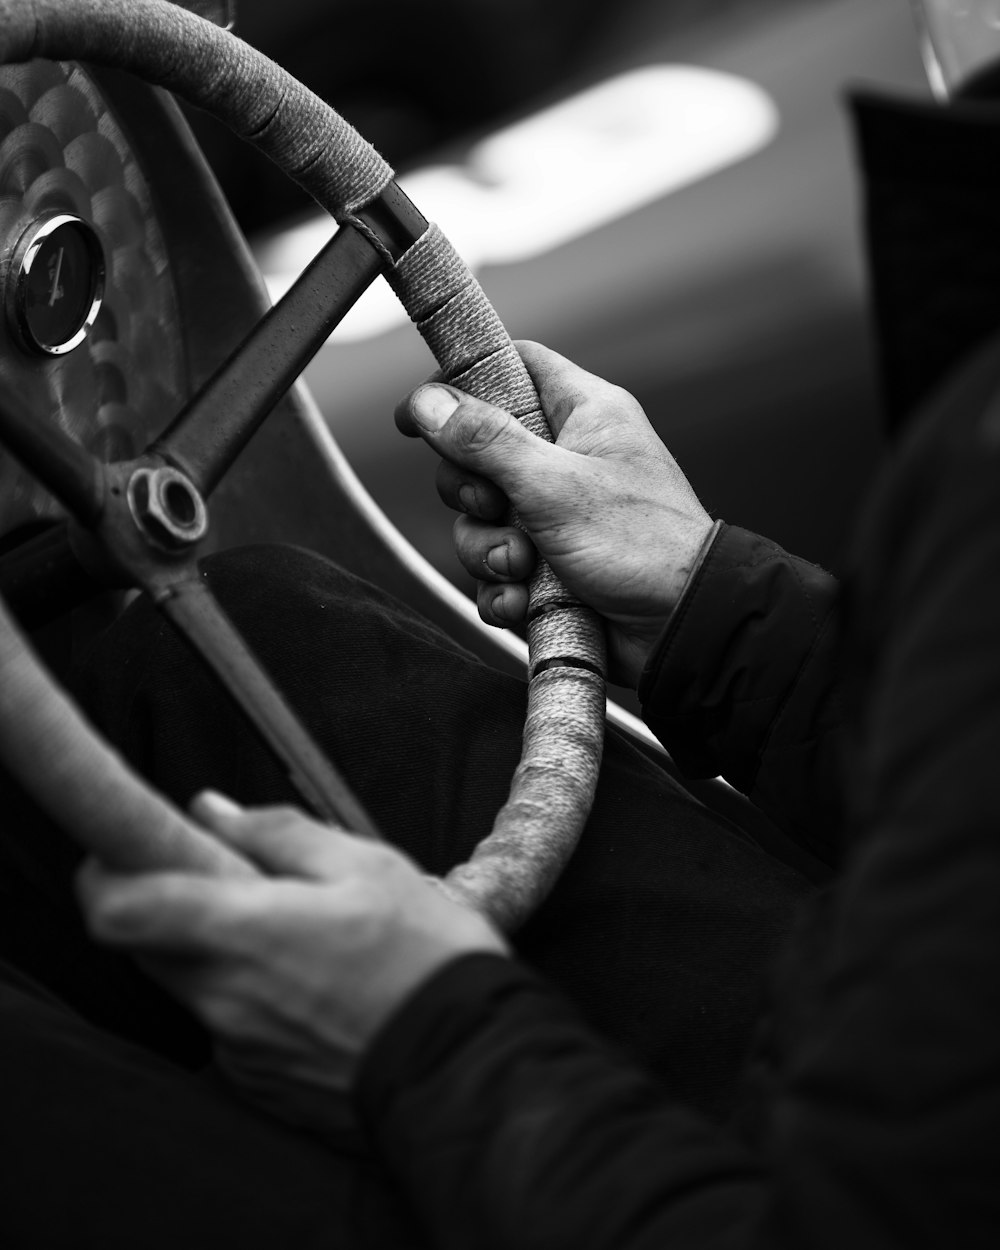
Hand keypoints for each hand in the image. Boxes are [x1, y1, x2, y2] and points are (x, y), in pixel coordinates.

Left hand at [78, 791, 506, 1142]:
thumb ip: (278, 834)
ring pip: (192, 987)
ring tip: (294, 940)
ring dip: (218, 956)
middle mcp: (223, 997)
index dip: (104, 876)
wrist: (466, 1065)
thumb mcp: (367, 865)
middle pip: (146, 947)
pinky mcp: (258, 1083)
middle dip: (170, 909)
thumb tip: (215, 812)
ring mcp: (237, 1048)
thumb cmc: (426, 960)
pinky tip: (315, 990)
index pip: (118, 909)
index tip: (126, 853)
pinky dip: (252, 1001)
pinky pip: (230, 1028)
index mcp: (242, 932)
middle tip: (232, 886)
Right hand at [395, 341, 713, 687]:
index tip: (419, 414)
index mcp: (583, 415)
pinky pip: (496, 571)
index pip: (511, 367)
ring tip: (523, 567)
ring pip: (481, 521)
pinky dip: (502, 589)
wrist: (683, 629)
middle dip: (470, 493)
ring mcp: (555, 517)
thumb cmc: (641, 544)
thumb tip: (426, 402)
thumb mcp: (555, 484)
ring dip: (488, 550)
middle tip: (494, 508)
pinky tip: (523, 601)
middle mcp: (566, 459)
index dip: (460, 384)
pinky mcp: (548, 568)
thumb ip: (486, 441)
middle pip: (477, 452)